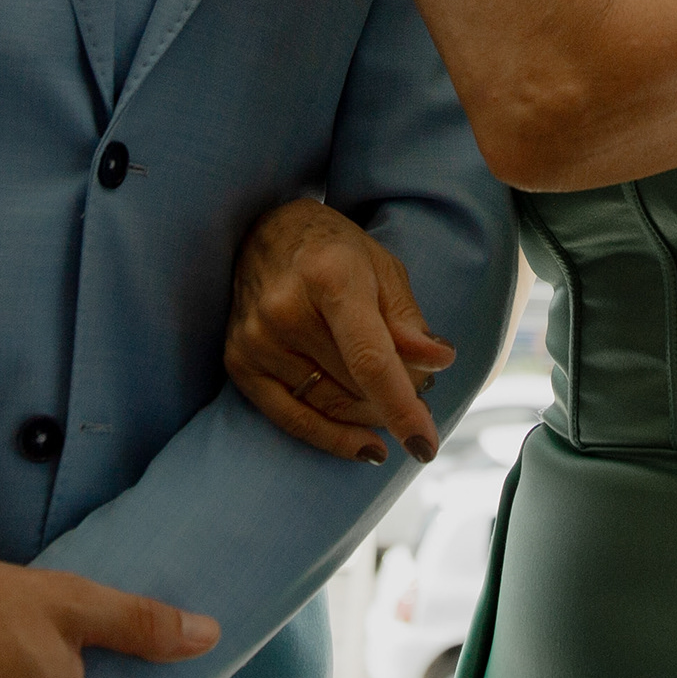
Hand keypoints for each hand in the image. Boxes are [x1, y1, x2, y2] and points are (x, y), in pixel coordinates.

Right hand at [225, 197, 454, 465]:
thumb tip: (438, 363)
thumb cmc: (335, 251)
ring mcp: (256, 339)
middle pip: (355, 387)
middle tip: (420, 389)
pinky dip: (333, 438)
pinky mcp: (239, 361)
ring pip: (330, 406)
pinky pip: (292, 419)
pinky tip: (366, 446)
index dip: (400, 406)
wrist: (264, 231)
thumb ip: (408, 320)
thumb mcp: (384, 269)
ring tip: (392, 402)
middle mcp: (284, 310)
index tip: (426, 445)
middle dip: (397, 398)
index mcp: (329, 276)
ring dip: (370, 415)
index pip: (369, 358)